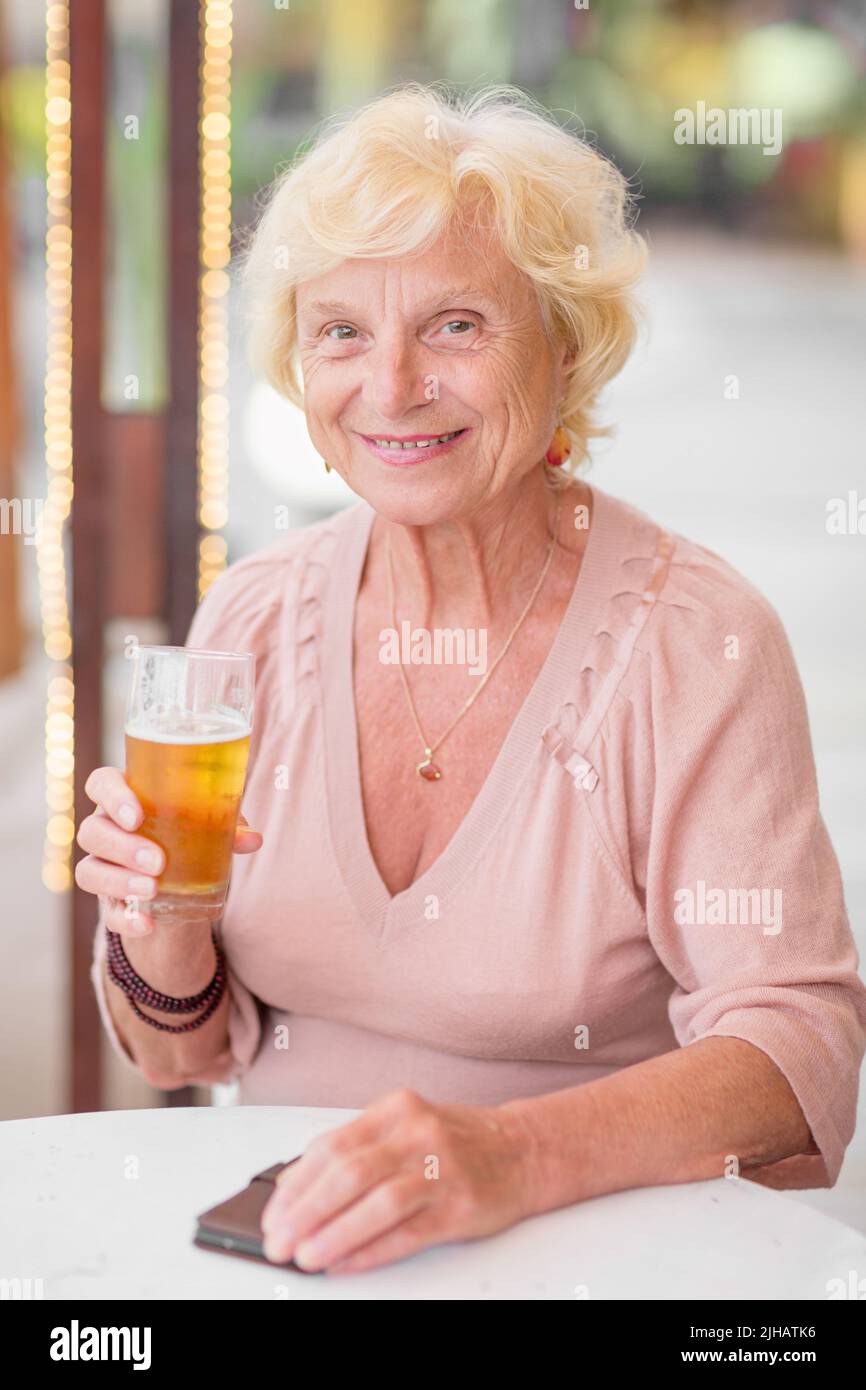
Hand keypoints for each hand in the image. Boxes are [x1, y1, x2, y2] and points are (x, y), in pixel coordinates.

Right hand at [75, 765, 262, 936]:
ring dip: (118, 881)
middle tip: (157, 861)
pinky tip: (147, 923)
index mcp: (126, 799)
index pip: (101, 783)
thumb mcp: (210, 826)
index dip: (112, 796)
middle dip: (121, 846)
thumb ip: (229, 827)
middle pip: (93, 831)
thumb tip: (253, 839)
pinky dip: (126, 920)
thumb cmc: (191, 835)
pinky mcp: (110, 902)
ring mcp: (103, 866)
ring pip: (89, 871)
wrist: (183, 882)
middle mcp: (105, 829)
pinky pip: (107, 913)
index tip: (136, 816)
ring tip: (152, 889)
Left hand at [260, 1088, 534, 1273]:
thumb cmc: (455, 1142)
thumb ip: (354, 1149)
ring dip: (334, 1234)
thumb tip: (294, 1186)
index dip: (294, 1186)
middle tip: (279, 1242)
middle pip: (348, 1173)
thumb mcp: (404, 1127)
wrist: (524, 1149)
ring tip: (307, 1257)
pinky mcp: (460, 1206)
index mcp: (395, 1109)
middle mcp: (417, 1133)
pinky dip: (371, 1250)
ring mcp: (442, 1169)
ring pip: (377, 1202)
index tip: (272, 1216)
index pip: (330, 1147)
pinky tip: (347, 1263)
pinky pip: (407, 1232)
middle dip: (304, 1212)